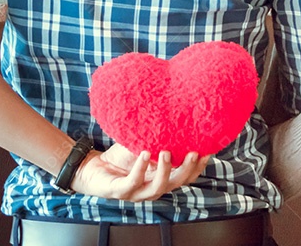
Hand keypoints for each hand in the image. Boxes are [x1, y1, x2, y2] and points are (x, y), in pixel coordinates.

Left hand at [70, 141, 210, 200]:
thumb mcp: (142, 143)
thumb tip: (173, 109)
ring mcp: (137, 192)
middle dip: (187, 169)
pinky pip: (133, 182)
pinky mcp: (120, 192)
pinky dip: (140, 168)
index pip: (186, 175)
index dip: (198, 166)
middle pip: (177, 183)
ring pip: (158, 187)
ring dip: (165, 170)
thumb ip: (157, 135)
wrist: (91, 168)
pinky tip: (144, 154)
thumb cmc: (120, 157)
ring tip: (166, 152)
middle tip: (193, 152)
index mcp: (162, 177)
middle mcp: (153, 187)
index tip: (208, 150)